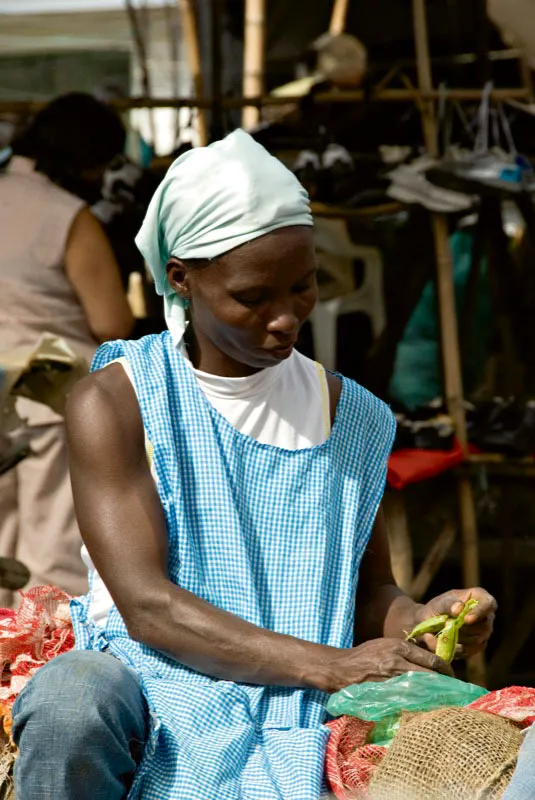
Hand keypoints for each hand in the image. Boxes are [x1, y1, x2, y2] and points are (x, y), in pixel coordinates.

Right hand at [313, 637, 453, 692]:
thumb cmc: (364, 655)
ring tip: (442, 702)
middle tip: (452, 693)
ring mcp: (390, 677)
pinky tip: (423, 708)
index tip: (452, 678)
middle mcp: (397, 660)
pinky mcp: (384, 692)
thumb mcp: (385, 645)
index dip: (447, 671)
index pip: (433, 659)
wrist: (340, 668)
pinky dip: (417, 704)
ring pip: (422, 689)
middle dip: (445, 685)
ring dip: (434, 697)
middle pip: (432, 675)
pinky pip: (407, 700)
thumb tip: (429, 663)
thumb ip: (405, 652)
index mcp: (399, 646)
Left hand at [413, 587, 495, 659]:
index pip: (488, 603)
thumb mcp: (439, 603)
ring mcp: (484, 631)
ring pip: (478, 639)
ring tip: (443, 632)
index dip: (480, 612)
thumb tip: (459, 608)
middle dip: (464, 628)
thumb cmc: (436, 608)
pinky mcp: (478, 646)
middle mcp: (486, 615)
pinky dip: (457, 648)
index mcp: (479, 597)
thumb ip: (448, 604)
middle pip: (484, 625)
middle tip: (447, 626)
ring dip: (459, 637)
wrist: (429, 624)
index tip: (467, 619)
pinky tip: (445, 642)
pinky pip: (471, 650)